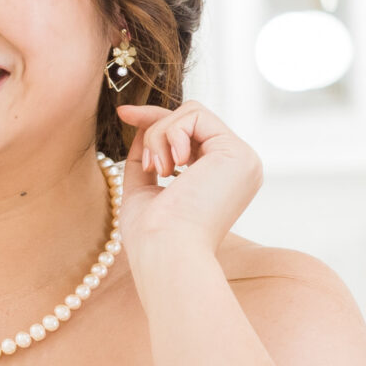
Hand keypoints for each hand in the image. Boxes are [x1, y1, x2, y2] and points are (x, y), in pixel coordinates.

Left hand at [116, 101, 260, 271]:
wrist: (165, 251)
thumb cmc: (152, 233)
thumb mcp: (144, 187)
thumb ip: (148, 156)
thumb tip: (142, 126)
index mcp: (221, 177)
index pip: (189, 133)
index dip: (155, 120)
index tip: (123, 114)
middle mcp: (239, 166)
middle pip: (190, 119)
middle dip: (154, 130)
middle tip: (147, 166)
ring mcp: (243, 159)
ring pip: (190, 114)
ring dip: (159, 136)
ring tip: (158, 171)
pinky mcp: (238, 153)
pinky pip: (195, 115)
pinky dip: (169, 134)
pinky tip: (169, 168)